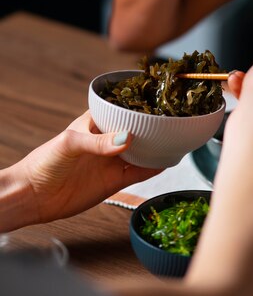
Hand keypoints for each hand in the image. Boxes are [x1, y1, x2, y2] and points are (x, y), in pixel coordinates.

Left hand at [15, 111, 160, 224]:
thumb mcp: (71, 144)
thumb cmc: (45, 161)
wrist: (34, 196)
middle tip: (173, 119)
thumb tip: (128, 138)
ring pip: (141, 151)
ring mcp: (112, 160)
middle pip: (136, 130)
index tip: (158, 99)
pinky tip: (166, 161)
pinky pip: (139, 172)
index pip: (121, 109)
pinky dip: (153, 168)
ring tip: (175, 139)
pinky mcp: (114, 181)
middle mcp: (107, 139)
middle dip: (153, 126)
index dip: (138, 104)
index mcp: (96, 122)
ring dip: (156, 147)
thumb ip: (99, 142)